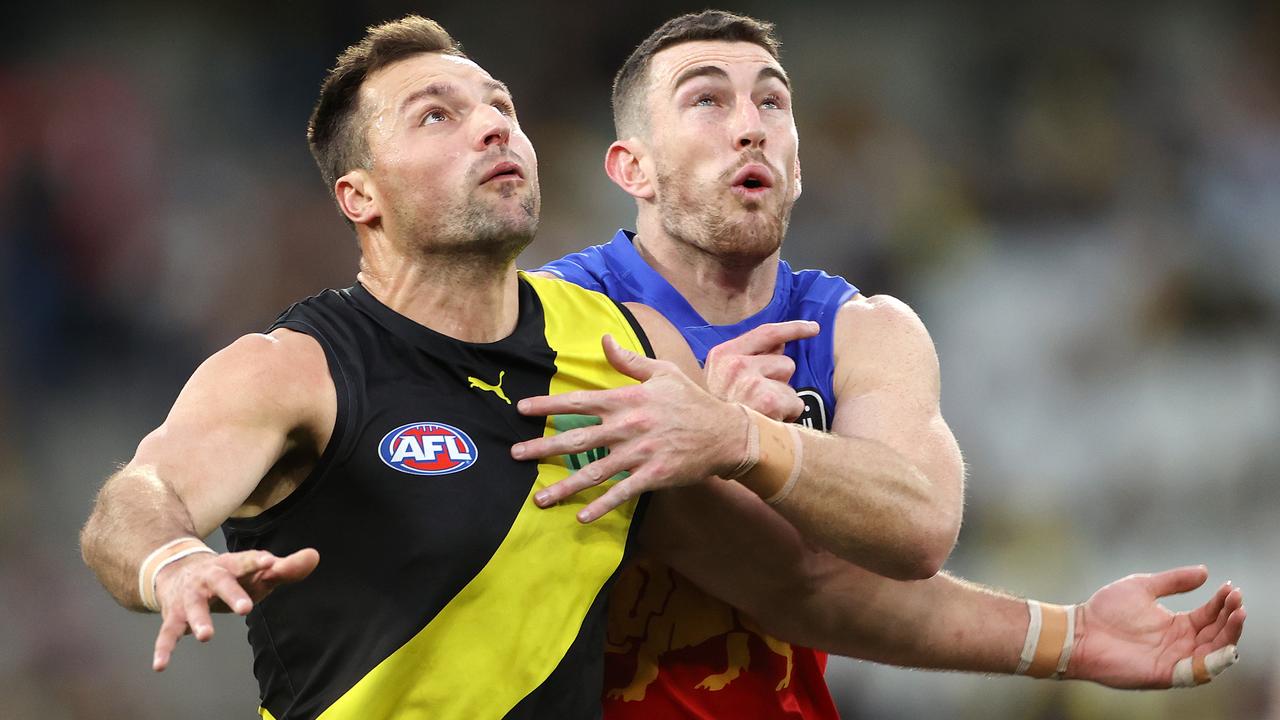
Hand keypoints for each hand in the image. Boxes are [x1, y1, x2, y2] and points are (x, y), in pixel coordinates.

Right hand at [152, 548, 318, 670]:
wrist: (177, 569)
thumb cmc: (230, 575)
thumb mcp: (256, 571)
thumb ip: (285, 568)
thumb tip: (314, 556)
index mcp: (232, 565)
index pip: (247, 561)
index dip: (258, 561)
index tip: (272, 563)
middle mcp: (209, 578)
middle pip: (221, 582)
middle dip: (233, 594)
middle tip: (246, 609)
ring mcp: (190, 597)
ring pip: (194, 607)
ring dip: (199, 621)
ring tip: (206, 636)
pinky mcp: (174, 615)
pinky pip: (167, 633)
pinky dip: (163, 649)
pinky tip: (160, 665)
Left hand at [512, 334, 746, 522]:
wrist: (726, 432)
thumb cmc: (691, 399)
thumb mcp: (663, 372)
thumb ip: (629, 361)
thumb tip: (604, 339)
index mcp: (627, 399)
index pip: (579, 401)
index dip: (548, 405)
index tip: (521, 409)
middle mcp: (628, 427)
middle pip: (577, 438)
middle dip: (543, 448)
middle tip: (515, 456)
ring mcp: (640, 454)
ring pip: (594, 471)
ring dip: (565, 486)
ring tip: (539, 499)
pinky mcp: (653, 476)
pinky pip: (622, 493)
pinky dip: (601, 505)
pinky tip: (581, 515)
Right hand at [704, 320, 818, 420]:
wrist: (704, 441)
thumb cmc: (715, 414)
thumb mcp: (720, 379)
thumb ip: (750, 359)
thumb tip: (780, 345)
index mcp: (723, 355)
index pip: (767, 333)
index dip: (794, 329)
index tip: (814, 328)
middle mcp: (736, 364)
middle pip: (785, 363)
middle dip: (780, 382)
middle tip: (758, 402)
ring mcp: (752, 382)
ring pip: (791, 386)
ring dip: (782, 401)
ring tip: (761, 414)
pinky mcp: (768, 401)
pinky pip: (795, 404)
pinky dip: (787, 417)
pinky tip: (768, 424)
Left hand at [1067, 565, 1243, 688]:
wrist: (1079, 631)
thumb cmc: (1106, 610)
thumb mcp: (1143, 587)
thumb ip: (1173, 581)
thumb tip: (1205, 572)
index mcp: (1177, 625)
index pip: (1209, 616)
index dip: (1222, 603)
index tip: (1230, 587)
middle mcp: (1180, 644)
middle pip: (1218, 635)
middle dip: (1231, 617)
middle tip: (1237, 599)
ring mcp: (1174, 660)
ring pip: (1215, 653)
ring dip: (1230, 635)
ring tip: (1237, 614)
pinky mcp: (1166, 674)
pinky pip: (1198, 672)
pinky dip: (1215, 661)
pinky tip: (1224, 644)